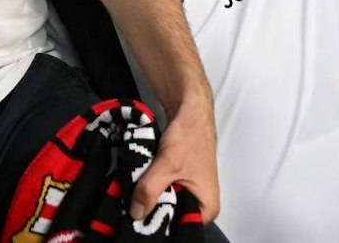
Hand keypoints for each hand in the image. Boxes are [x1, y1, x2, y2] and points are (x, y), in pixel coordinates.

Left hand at [132, 89, 218, 222]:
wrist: (189, 109)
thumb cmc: (189, 136)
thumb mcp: (168, 165)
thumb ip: (150, 189)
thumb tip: (135, 213)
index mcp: (207, 208)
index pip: (181, 229)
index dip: (160, 226)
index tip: (139, 222)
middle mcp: (201, 204)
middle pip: (172, 218)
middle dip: (153, 212)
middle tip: (131, 209)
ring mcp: (189, 192)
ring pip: (165, 204)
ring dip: (150, 199)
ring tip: (131, 198)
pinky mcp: (178, 181)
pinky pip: (163, 192)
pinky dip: (151, 188)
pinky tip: (137, 187)